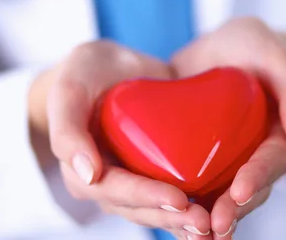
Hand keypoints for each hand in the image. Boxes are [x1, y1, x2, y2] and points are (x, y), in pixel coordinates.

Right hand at [39, 41, 212, 238]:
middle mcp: (106, 181)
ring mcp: (132, 178)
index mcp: (81, 170)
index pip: (113, 190)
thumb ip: (69, 130)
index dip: (145, 197)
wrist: (108, 63)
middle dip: (171, 217)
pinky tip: (217, 214)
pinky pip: (171, 192)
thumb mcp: (68, 91)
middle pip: (139, 208)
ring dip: (183, 220)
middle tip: (205, 221)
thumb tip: (88, 175)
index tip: (178, 199)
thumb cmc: (83, 72)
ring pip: (156, 209)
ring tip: (213, 223)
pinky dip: (191, 206)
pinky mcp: (154, 169)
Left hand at [172, 17, 285, 238]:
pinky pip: (200, 187)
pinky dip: (188, 207)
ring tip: (195, 234)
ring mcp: (231, 161)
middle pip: (252, 187)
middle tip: (216, 225)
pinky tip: (172, 224)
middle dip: (235, 208)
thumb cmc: (249, 46)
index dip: (260, 175)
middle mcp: (258, 153)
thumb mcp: (267, 47)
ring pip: (226, 196)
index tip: (241, 191)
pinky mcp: (203, 161)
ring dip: (212, 217)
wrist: (221, 50)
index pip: (274, 158)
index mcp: (281, 130)